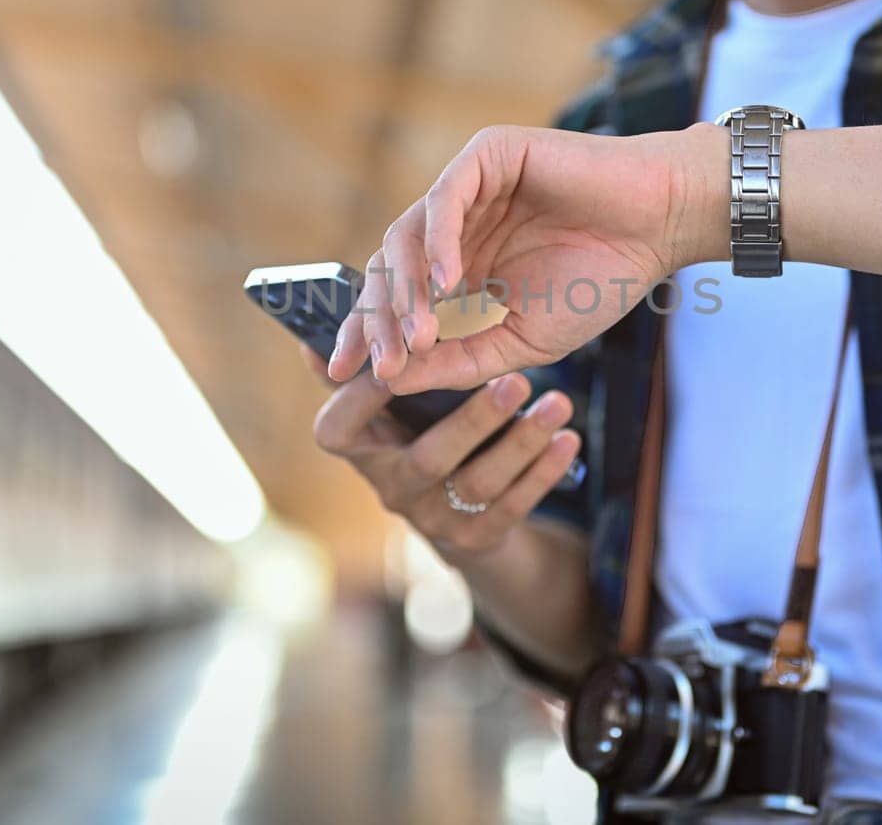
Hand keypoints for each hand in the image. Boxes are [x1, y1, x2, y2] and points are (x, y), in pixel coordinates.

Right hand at [300, 344, 581, 561]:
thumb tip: (312, 342)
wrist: (462, 514)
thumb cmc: (420, 431)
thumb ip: (366, 370)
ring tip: (559, 404)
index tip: (402, 359)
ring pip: (479, 484)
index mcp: (361, 451)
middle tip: (515, 380)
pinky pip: (515, 507)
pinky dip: (544, 472)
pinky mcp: (478, 538)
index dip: (364, 399)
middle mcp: (392, 489)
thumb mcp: (389, 408)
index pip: (339, 430)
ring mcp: (435, 520)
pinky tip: (568, 440)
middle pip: (429, 459)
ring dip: (522, 442)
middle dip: (473, 421)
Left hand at [326, 122, 726, 393]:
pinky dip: (439, 241)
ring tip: (421, 335)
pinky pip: (445, 199)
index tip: (346, 378)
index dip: (369, 334)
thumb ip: (460, 359)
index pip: (394, 296)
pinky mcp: (487, 155)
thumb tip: (391, 382)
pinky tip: (446, 283)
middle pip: (387, 267)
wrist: (662, 227)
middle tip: (378, 366)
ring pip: (407, 235)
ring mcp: (467, 185)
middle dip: (377, 319)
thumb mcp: (523, 340)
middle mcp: (454, 222)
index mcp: (459, 262)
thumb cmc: (604, 279)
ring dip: (407, 289)